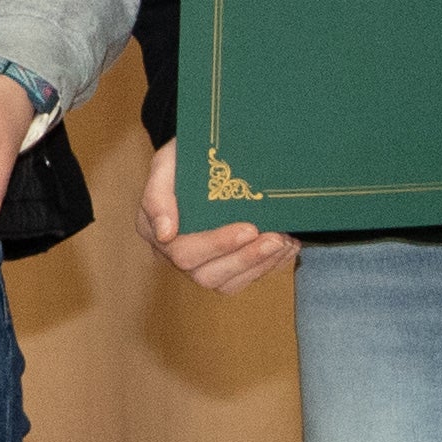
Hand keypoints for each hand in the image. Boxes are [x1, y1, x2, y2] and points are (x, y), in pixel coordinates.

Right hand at [137, 135, 301, 292]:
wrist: (204, 159)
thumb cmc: (184, 158)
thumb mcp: (167, 162)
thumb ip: (158, 193)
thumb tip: (165, 232)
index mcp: (154, 230)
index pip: (181, 251)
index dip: (216, 244)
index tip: (249, 228)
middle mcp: (174, 254)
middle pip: (205, 275)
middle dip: (244, 257)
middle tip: (274, 236)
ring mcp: (199, 264)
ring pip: (226, 284)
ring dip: (258, 265)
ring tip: (283, 241)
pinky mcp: (223, 269)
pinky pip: (244, 280)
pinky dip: (269, 266)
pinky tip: (287, 246)